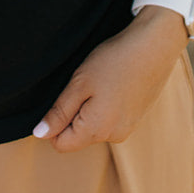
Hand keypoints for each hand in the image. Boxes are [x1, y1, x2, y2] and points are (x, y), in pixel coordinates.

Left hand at [32, 6, 187, 153]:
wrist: (154, 47)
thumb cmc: (114, 61)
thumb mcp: (79, 83)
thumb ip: (59, 112)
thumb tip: (39, 134)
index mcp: (96, 130)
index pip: (61, 144)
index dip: (53, 123)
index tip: (62, 97)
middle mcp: (113, 136)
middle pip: (77, 136)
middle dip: (72, 114)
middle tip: (82, 84)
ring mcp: (127, 129)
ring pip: (93, 127)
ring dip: (89, 109)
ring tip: (99, 82)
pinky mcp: (135, 119)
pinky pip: (109, 120)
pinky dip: (105, 106)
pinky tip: (112, 83)